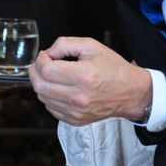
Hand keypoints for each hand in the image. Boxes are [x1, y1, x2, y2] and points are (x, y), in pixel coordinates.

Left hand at [29, 36, 152, 124]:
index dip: (40, 59)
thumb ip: (65, 44)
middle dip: (35, 71)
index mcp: (83, 76)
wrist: (130, 92)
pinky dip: (49, 97)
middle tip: (41, 64)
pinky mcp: (75, 120)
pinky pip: (51, 109)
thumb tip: (48, 53)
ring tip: (51, 75)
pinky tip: (58, 88)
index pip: (46, 70)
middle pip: (40, 85)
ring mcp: (76, 111)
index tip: (46, 55)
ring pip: (43, 98)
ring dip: (41, 84)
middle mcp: (78, 97)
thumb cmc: (113, 68)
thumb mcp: (91, 46)